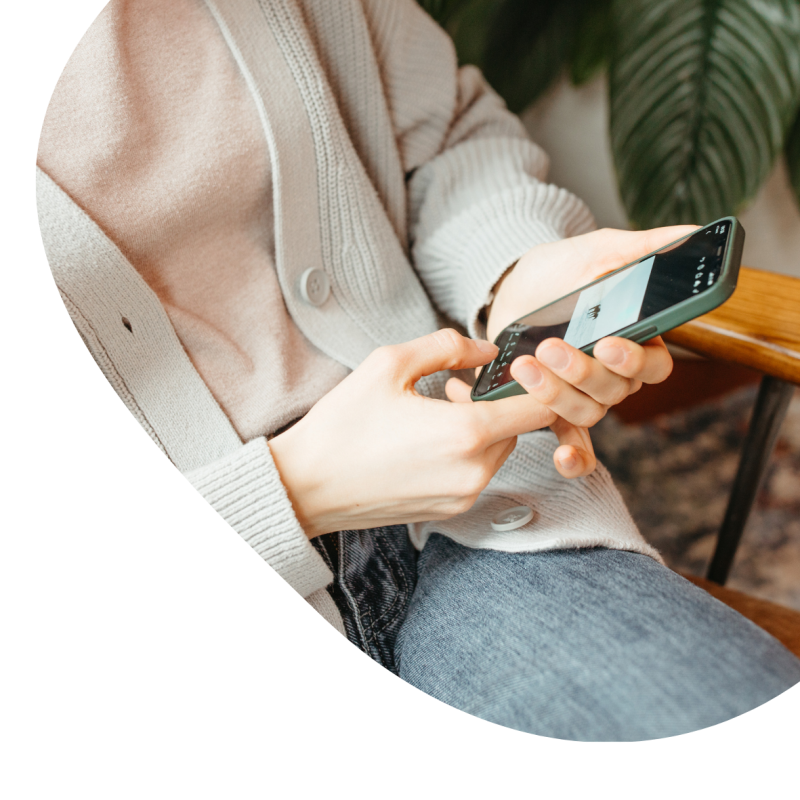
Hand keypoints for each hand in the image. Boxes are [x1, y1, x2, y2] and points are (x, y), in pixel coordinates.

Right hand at [269, 329, 559, 537]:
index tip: (520, 368)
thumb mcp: (389, 364)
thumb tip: (486, 349)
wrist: (306, 486)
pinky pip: (477, 473)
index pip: (540, 408)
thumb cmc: (342, 426)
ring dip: (481, 427)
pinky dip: (466, 452)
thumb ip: (447, 346)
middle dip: (497, 403)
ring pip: (499, 451)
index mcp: (465, 433)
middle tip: (454, 386)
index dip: (540, 383)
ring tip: (437, 410)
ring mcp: (463, 495)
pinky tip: (428, 438)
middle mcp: (473, 471)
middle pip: (521, 429)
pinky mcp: (449, 510)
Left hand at [482, 226, 698, 475]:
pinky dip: (573, 455)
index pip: (653, 364)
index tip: (607, 343)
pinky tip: (562, 456)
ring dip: (557, 395)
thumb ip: (642, 248)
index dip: (634, 359)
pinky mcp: (553, 405)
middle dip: (581, 371)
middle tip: (551, 348)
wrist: (511, 287)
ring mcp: (583, 392)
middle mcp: (614, 373)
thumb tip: (692, 233)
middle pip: (615, 390)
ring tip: (526, 367)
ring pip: (588, 411)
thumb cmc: (560, 270)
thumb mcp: (598, 251)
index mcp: (636, 340)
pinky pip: (573, 440)